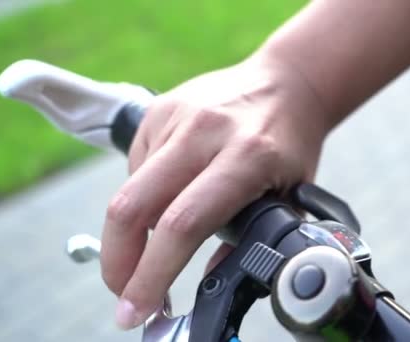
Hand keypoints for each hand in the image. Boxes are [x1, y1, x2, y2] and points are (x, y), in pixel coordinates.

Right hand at [99, 55, 329, 328]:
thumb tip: (212, 282)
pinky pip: (136, 167)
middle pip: (133, 208)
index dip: (152, 275)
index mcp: (247, 158)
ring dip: (136, 229)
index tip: (137, 309)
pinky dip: (146, 194)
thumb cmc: (292, 142)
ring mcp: (178, 116)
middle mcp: (206, 133)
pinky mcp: (160, 109)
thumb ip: (251, 239)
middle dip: (118, 262)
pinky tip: (173, 190)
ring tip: (168, 231)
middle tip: (125, 291)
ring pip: (130, 191)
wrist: (288, 83)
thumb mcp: (290, 196)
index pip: (183, 224)